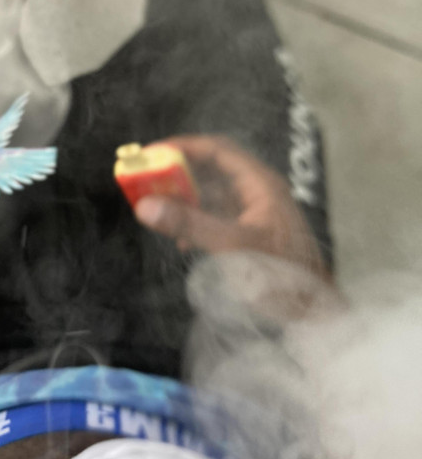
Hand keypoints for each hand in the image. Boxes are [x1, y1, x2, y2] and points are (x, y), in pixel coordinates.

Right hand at [135, 135, 330, 279]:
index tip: (152, 153)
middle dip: (179, 173)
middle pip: (212, 169)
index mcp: (260, 183)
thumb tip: (146, 206)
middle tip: (149, 179)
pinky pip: (216, 217)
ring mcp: (254, 213)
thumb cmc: (282, 275)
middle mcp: (258, 192)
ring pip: (212, 194)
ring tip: (158, 207)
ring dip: (184, 199)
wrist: (313, 312)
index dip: (183, 146)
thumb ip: (190, 224)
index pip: (217, 149)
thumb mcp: (232, 246)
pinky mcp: (250, 234)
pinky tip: (182, 241)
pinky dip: (195, 222)